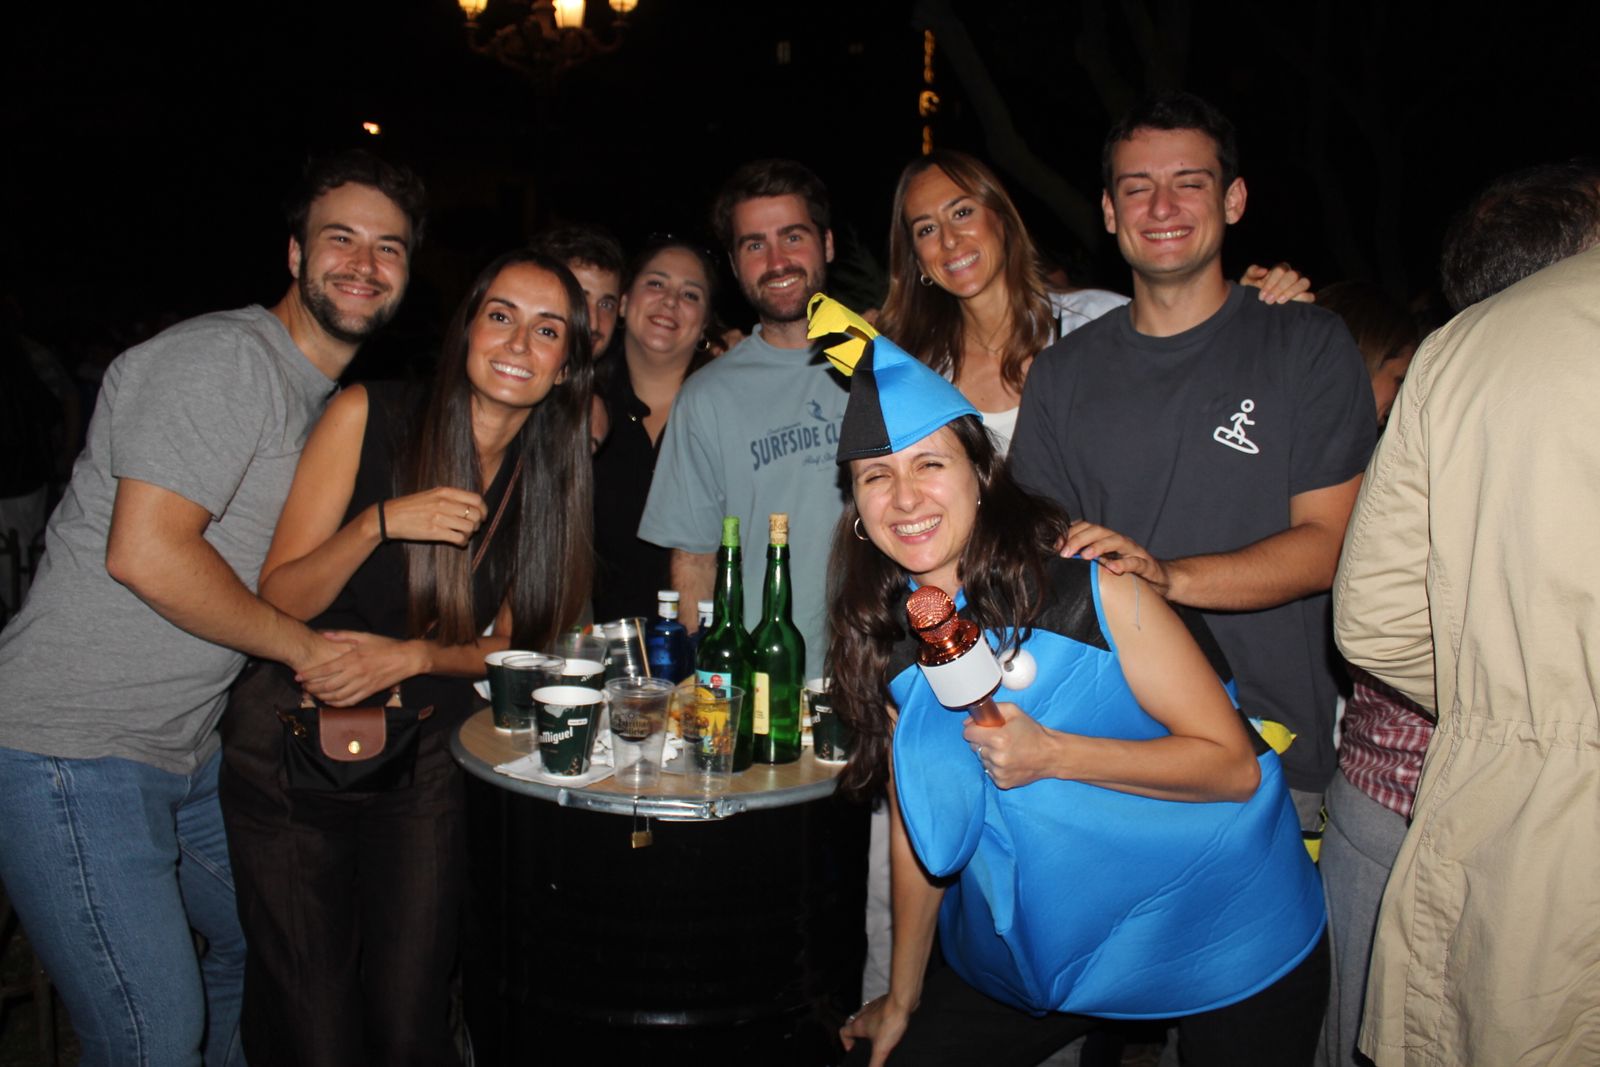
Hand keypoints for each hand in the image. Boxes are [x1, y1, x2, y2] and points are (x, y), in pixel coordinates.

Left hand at [296, 631, 424, 706]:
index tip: (298, 677)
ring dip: (322, 697)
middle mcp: (356, 673)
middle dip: (312, 687)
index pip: (325, 669)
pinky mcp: (370, 692)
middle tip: (304, 686)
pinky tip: (330, 701)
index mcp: (353, 658)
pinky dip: (337, 704)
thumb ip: (343, 636)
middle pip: (328, 685)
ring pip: (337, 696)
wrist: (407, 658)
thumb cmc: (386, 646)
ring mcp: (363, 685)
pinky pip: (350, 702)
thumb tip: (324, 634)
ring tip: (313, 694)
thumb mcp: (365, 636)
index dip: (310, 674)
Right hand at [379, 487, 487, 546]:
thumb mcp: (432, 494)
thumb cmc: (412, 506)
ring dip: (470, 534)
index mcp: (445, 492)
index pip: (476, 499)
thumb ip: (450, 497)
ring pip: (470, 527)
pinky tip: (459, 542)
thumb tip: (471, 505)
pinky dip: (463, 542)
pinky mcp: (435, 532)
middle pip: (476, 514)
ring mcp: (440, 517)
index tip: (482, 516)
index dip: (483, 509)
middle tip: (472, 528)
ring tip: (463, 535)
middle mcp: (444, 503)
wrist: (390, 517)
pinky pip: (459, 538)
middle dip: (478, 523)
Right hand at [840, 995, 912, 1066]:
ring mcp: (874, 1007)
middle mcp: (864, 1014)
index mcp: (859, 1025)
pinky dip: (881, 1018)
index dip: (845, 1042)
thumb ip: (875, 1063)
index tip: (853, 1049)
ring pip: (866, 1016)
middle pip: (853, 1024)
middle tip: (865, 1044)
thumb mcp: (882, 1048)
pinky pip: (879, 1011)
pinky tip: (891, 1026)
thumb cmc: (890, 1021)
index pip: (843, 1032)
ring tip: (879, 1036)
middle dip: (857, 1034)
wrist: (903, 1001)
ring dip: (869, 1025)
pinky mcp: (886, 1003)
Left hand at [962, 702, 1060, 789]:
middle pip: (973, 747)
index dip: (974, 729)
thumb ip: (990, 711)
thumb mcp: (1014, 712)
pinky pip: (989, 771)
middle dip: (982, 741)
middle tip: (998, 739)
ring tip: (1006, 750)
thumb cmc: (1033, 732)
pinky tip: (1008, 761)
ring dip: (989, 754)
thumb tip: (968, 721)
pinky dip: (995, 766)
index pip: (968, 734)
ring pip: (981, 760)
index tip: (981, 729)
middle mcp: (997, 757)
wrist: (1051, 755)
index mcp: (998, 739)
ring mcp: (999, 772)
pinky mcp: (1002, 782)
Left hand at [1061, 520, 1169, 593]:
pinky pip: (1135, 562)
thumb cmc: (1126, 571)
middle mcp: (1119, 541)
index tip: (1055, 546)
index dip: (1070, 533)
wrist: (1160, 579)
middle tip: (1064, 552)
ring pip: (1116, 541)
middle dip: (1079, 539)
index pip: (1086, 527)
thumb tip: (1060, 558)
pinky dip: (1124, 564)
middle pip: (1098, 531)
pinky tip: (1112, 569)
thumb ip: (1087, 558)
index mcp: (1107, 539)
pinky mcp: (1146, 565)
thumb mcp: (1104, 563)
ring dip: (1099, 547)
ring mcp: (1134, 551)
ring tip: (1085, 555)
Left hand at [1240, 262, 1313, 303]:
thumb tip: (1264, 270)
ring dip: (1292, 292)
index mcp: (1279, 270)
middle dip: (1280, 288)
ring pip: (1304, 282)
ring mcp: (1299, 286)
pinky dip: (1304, 300)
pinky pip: (1310, 296)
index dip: (1271, 282)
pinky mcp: (1304, 298)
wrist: (1254, 307)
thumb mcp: (1247, 281)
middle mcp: (1291, 276)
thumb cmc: (1252, 291)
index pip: (1280, 270)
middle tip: (1268, 301)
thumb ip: (1252, 272)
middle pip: (1293, 275)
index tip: (1261, 296)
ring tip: (1280, 302)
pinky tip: (1291, 306)